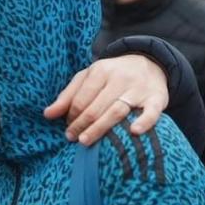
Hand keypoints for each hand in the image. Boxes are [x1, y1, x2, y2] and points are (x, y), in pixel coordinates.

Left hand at [44, 54, 167, 144]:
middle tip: (72, 138)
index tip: (67, 129)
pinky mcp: (157, 98)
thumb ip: (68, 95)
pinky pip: (152, 111)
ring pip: (117, 110)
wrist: (149, 63)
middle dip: (81, 123)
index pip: (81, 98)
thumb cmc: (111, 75)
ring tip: (85, 140)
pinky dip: (144, 121)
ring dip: (100, 127)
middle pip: (96, 106)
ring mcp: (139, 88)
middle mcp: (120, 78)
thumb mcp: (88, 78)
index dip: (71, 115)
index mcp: (100, 71)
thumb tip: (47, 114)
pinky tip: (133, 132)